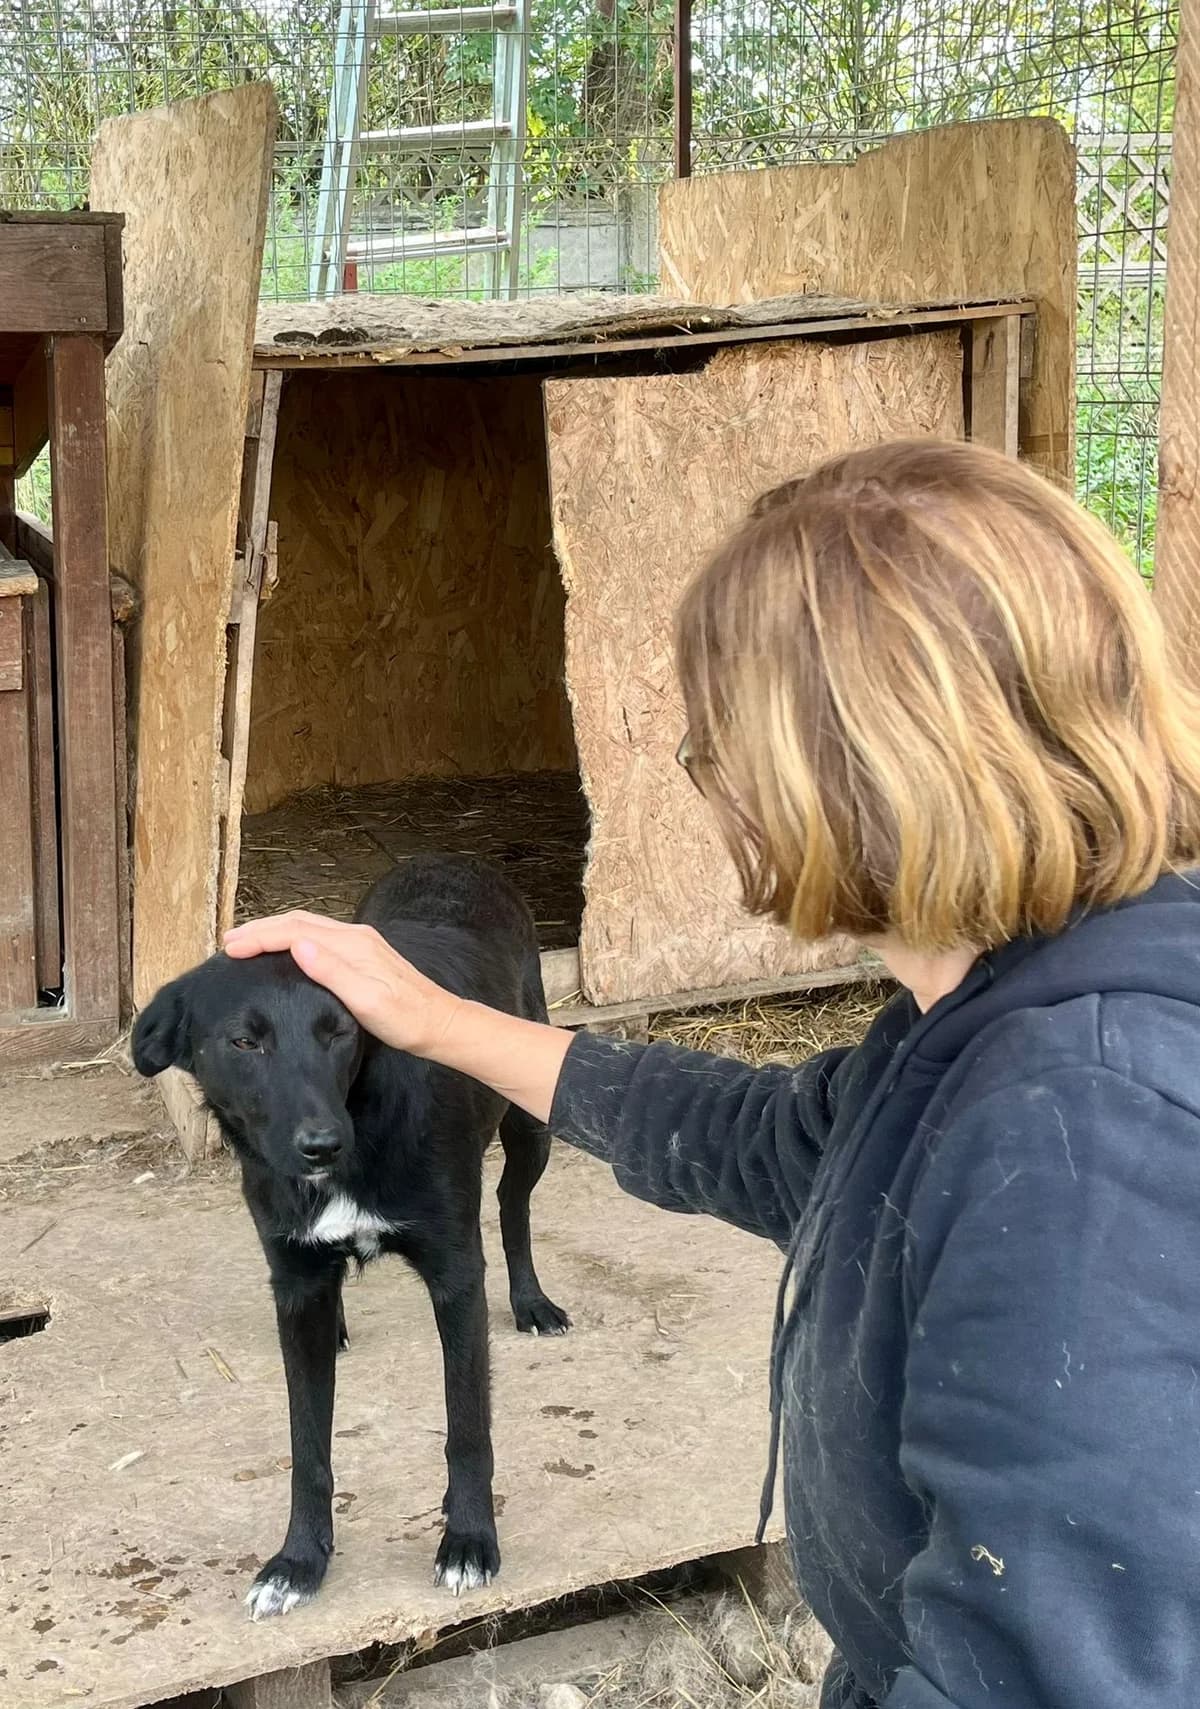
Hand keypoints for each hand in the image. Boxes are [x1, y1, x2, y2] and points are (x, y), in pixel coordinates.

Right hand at [222, 911, 461, 1056]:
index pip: (295, 931)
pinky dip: (292, 937)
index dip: (260, 937)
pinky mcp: (363, 953)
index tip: (231, 949)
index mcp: (353, 945)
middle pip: (298, 921)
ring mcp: (361, 943)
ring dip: (275, 930)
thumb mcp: (368, 1002)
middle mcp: (355, 936)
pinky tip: (284, 949)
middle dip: (261, 928)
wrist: (441, 1024)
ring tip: (247, 941)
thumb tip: (298, 945)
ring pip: (308, 926)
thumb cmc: (407, 1020)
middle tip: (229, 942)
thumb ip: (334, 972)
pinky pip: (319, 935)